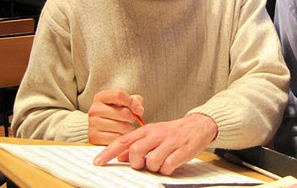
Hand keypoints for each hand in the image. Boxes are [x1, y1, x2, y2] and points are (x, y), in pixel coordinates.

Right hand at [88, 89, 144, 144]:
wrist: (92, 127)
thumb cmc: (110, 114)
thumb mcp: (120, 103)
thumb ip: (133, 100)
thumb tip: (139, 109)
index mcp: (101, 97)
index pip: (119, 95)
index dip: (132, 102)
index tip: (138, 109)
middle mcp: (95, 109)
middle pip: (124, 113)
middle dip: (131, 118)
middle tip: (128, 120)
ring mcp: (94, 124)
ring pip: (123, 127)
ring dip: (128, 129)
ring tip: (123, 127)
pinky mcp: (95, 137)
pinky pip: (117, 138)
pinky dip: (122, 137)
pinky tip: (118, 134)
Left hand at [93, 113, 217, 174]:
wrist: (199, 125)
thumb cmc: (173, 132)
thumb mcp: (153, 134)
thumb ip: (137, 144)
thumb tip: (120, 156)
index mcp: (148, 130)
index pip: (123, 140)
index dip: (108, 152)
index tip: (97, 162)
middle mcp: (157, 134)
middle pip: (136, 151)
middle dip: (136, 163)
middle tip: (143, 164)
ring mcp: (170, 142)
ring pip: (152, 161)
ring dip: (153, 167)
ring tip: (160, 163)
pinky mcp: (182, 151)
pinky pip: (168, 166)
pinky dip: (166, 170)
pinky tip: (170, 165)